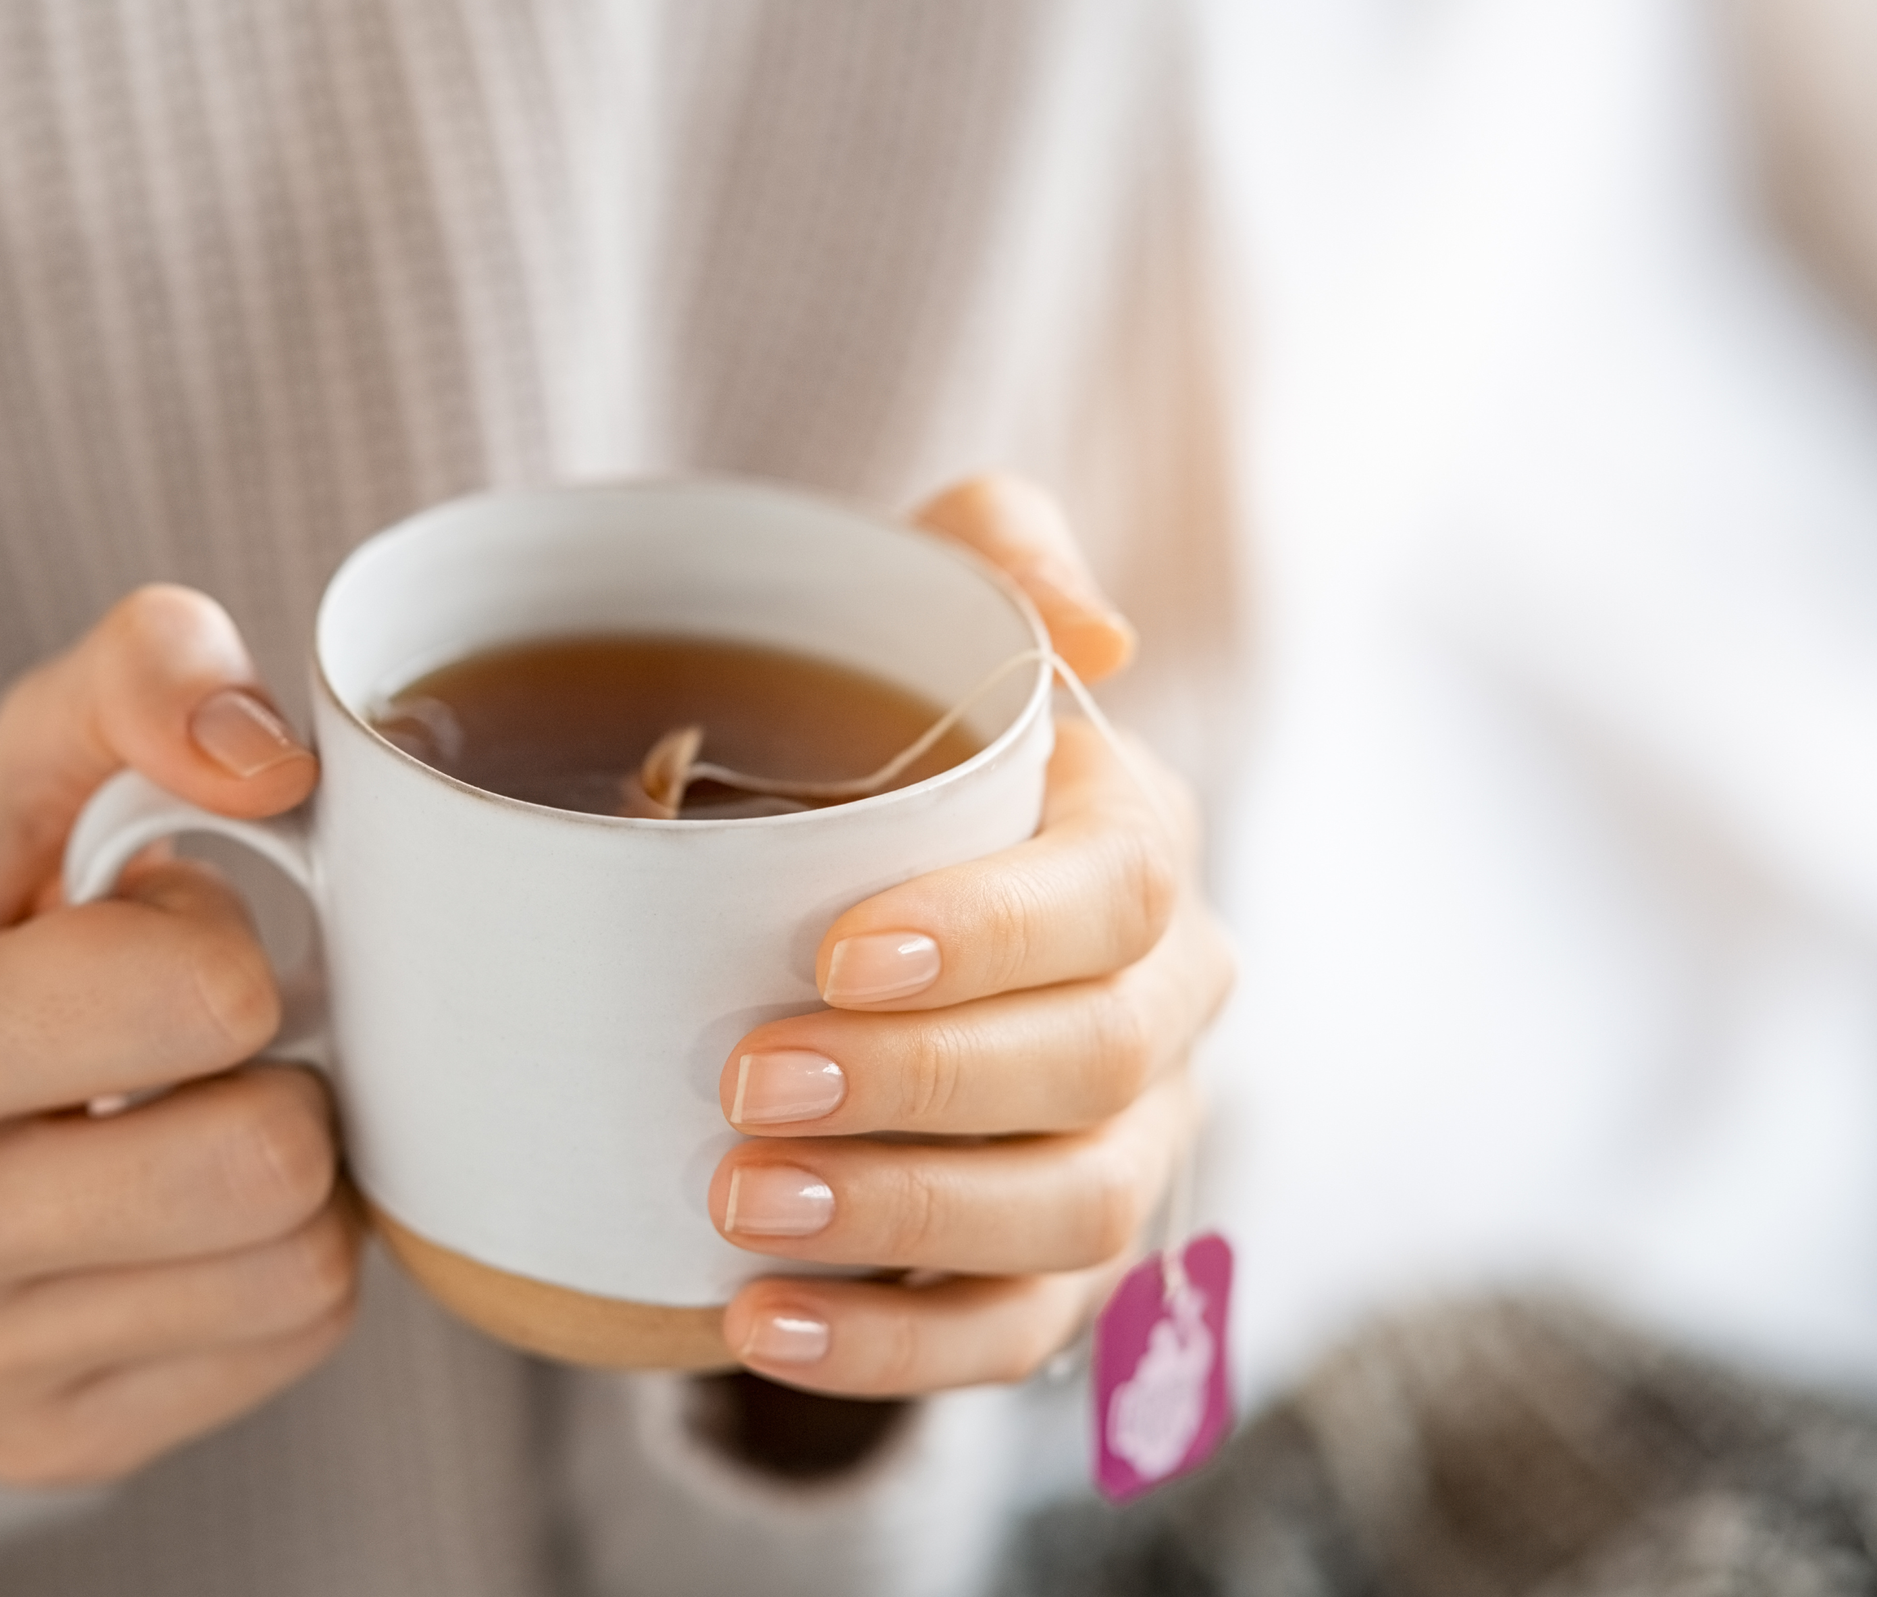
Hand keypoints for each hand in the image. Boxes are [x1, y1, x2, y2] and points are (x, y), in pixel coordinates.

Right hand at [0, 587, 356, 1486]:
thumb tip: (273, 763)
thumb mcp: (43, 755)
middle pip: (267, 1159)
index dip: (221, 941)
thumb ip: (150, 673)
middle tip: (199, 1049)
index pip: (206, 996)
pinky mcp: (41, 1443)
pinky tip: (191, 1211)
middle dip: (271, 1071)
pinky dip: (279, 1264)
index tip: (150, 935)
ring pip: (300, 1268)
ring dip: (292, 1171)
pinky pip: (293, 1344)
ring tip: (195, 1119)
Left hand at [710, 474, 1234, 1395]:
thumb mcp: (916, 611)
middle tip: (747, 1083)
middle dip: (923, 1087)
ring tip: (739, 1210)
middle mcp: (1162, 1006)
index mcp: (1135, 848)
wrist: (844, 905)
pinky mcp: (1058, 1265)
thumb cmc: (872, 744)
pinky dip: (894, 1349)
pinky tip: (762, 1327)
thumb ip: (991, 552)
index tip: (829, 953)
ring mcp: (1126, 1148)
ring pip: (1071, 1215)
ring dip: (904, 1224)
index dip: (991, 935)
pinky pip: (1014, 1335)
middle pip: (1095, 1069)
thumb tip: (1095, 633)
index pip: (1115, 896)